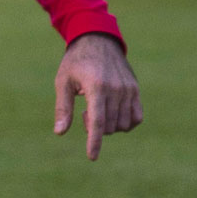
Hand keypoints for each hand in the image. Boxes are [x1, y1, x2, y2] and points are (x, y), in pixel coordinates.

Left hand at [55, 32, 142, 159]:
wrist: (98, 39)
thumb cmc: (76, 62)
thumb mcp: (63, 82)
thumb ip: (63, 108)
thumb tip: (60, 132)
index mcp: (96, 86)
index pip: (97, 121)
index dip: (94, 142)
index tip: (92, 157)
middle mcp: (116, 89)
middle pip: (109, 126)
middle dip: (94, 128)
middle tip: (83, 112)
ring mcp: (128, 89)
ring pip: (122, 125)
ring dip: (109, 126)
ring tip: (98, 109)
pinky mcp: (135, 89)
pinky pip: (136, 118)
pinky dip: (125, 123)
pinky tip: (113, 114)